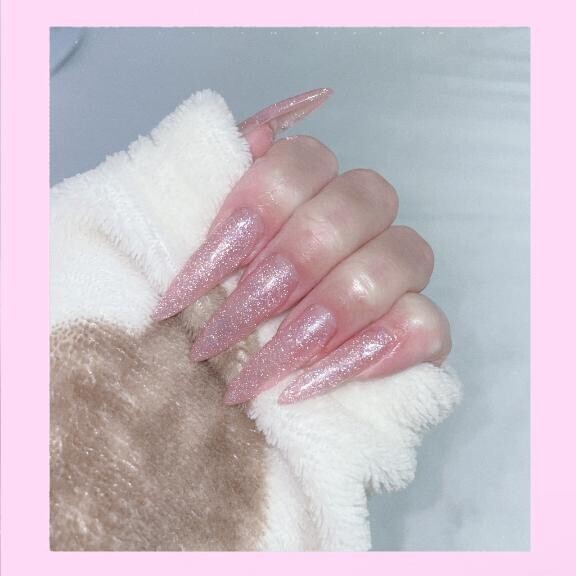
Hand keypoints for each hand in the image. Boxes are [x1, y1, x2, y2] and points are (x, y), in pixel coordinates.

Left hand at [152, 88, 451, 404]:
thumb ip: (218, 182)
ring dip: (323, 317)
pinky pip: (424, 326)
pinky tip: (309, 385)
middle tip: (225, 332)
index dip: (253, 212)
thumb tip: (268, 126)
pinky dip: (366, 356)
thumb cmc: (207, 316)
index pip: (301, 162)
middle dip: (288, 269)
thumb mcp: (194, 256)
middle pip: (357, 202)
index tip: (194, 283)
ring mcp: (397, 273)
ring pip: (401, 256)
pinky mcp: (419, 330)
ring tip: (261, 370)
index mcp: (308, 189)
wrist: (226, 390)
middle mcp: (361, 218)